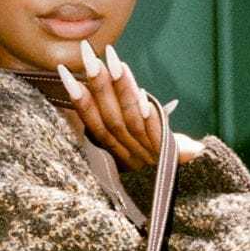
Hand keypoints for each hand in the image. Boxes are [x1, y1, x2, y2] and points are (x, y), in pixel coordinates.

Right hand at [56, 39, 205, 170]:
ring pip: (130, 119)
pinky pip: (157, 133)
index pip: (94, 123)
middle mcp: (128, 153)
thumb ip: (129, 124)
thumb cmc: (160, 173)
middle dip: (97, 85)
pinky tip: (142, 92)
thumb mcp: (141, 151)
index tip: (64, 72)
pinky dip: (149, 114)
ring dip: (121, 89)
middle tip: (87, 54)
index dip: (79, 99)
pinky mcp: (169, 156)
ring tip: (112, 60)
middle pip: (109, 118)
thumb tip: (122, 98)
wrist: (184, 196)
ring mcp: (148, 154)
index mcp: (117, 152)